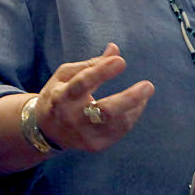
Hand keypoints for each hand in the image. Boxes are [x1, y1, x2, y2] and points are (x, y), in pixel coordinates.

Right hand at [35, 43, 154, 153]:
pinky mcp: (96, 146)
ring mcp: (84, 136)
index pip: (83, 83)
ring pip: (118, 124)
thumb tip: (115, 48)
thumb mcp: (67, 74)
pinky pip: (120, 131)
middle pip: (105, 111)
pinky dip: (132, 115)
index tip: (121, 61)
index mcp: (62, 96)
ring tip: (145, 90)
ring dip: (136, 105)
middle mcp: (72, 119)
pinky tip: (137, 104)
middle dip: (129, 98)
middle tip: (148, 86)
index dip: (102, 71)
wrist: (46, 130)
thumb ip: (92, 63)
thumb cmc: (60, 93)